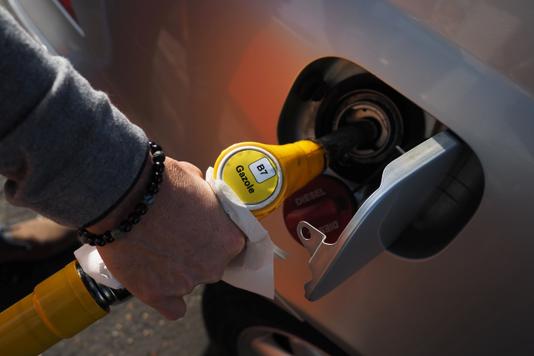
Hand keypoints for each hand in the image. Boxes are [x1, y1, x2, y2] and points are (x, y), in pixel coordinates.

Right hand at [92, 157, 244, 319]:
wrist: (124, 195)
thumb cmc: (163, 182)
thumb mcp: (197, 179)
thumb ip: (208, 198)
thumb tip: (204, 198)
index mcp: (230, 239)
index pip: (232, 243)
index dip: (214, 234)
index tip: (199, 227)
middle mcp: (214, 266)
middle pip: (211, 264)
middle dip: (197, 252)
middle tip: (174, 236)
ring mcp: (186, 283)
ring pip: (189, 282)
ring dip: (178, 271)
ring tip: (153, 249)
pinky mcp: (157, 295)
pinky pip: (173, 308)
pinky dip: (167, 299)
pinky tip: (158, 286)